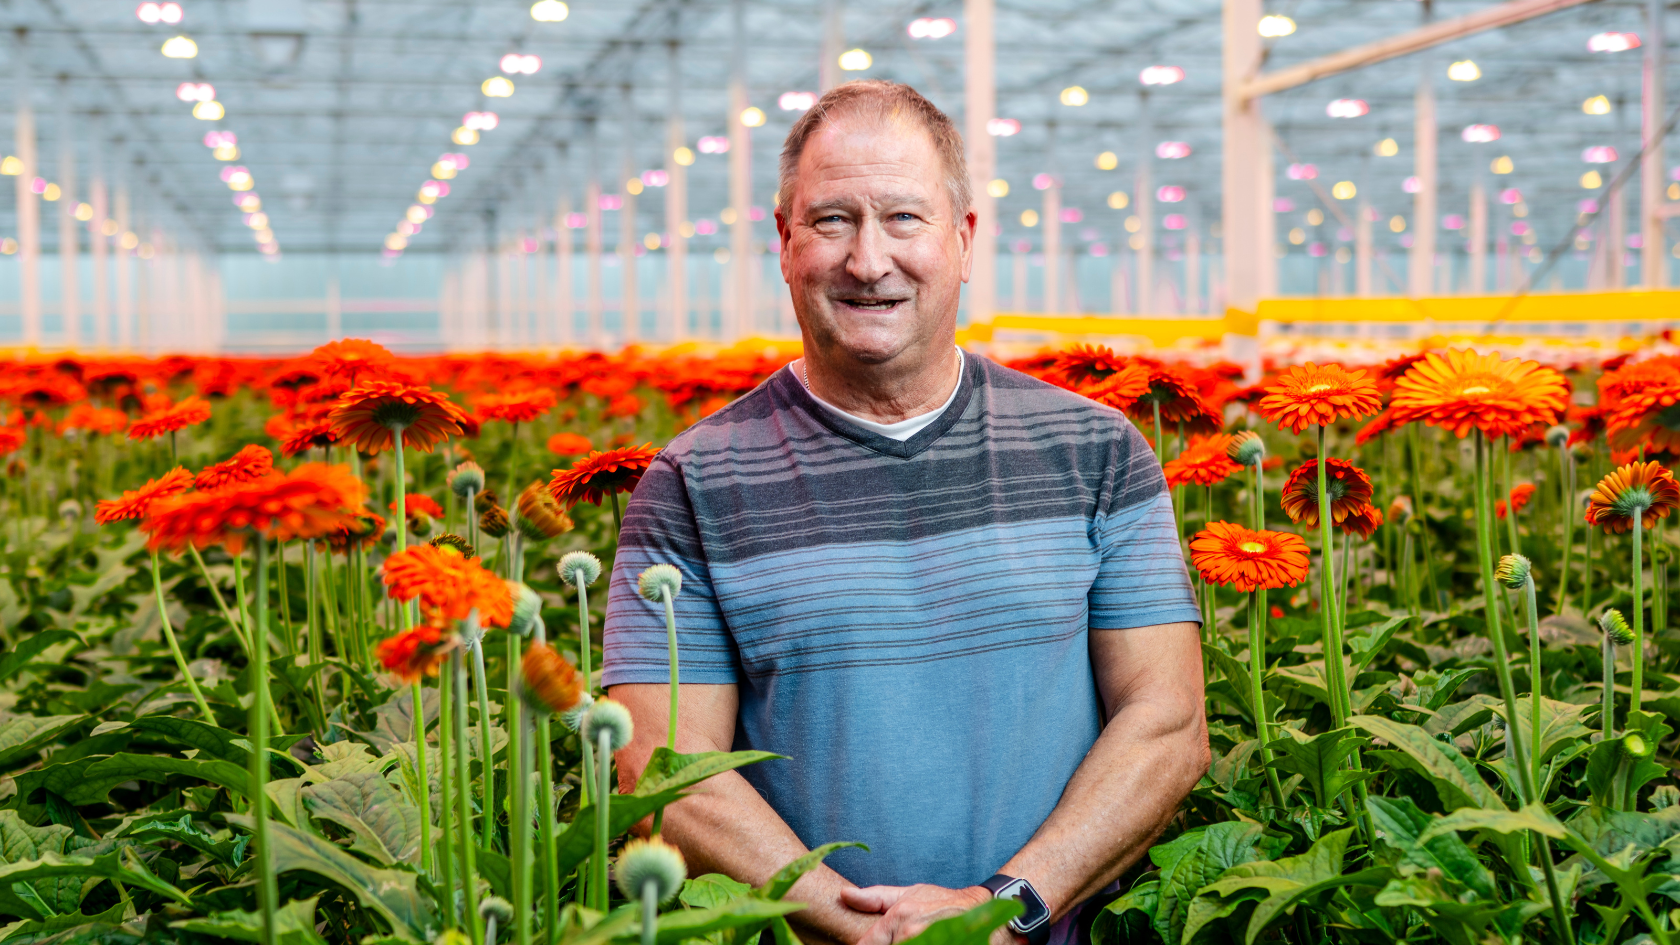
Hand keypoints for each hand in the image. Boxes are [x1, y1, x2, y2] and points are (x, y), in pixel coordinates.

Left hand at [842, 884, 1001, 944]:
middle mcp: (912, 934)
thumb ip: (875, 898)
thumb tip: (843, 895)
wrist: (987, 910)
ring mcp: (930, 943)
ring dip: (907, 944)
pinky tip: (929, 940)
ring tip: (922, 936)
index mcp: (900, 917)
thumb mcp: (910, 894)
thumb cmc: (945, 902)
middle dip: (892, 943)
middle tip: (908, 935)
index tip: (876, 942)